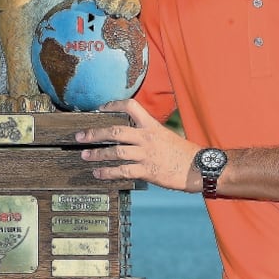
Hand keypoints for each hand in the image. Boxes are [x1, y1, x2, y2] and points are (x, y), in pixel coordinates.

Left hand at [75, 99, 201, 192]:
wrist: (199, 167)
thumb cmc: (183, 152)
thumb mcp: (166, 135)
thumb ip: (149, 134)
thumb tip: (132, 136)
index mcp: (152, 126)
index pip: (131, 107)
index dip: (114, 105)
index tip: (100, 108)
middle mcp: (147, 138)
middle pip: (116, 131)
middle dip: (95, 133)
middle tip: (80, 136)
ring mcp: (147, 154)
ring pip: (116, 152)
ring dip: (97, 154)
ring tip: (85, 155)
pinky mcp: (148, 171)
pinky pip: (123, 171)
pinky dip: (108, 172)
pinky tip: (98, 173)